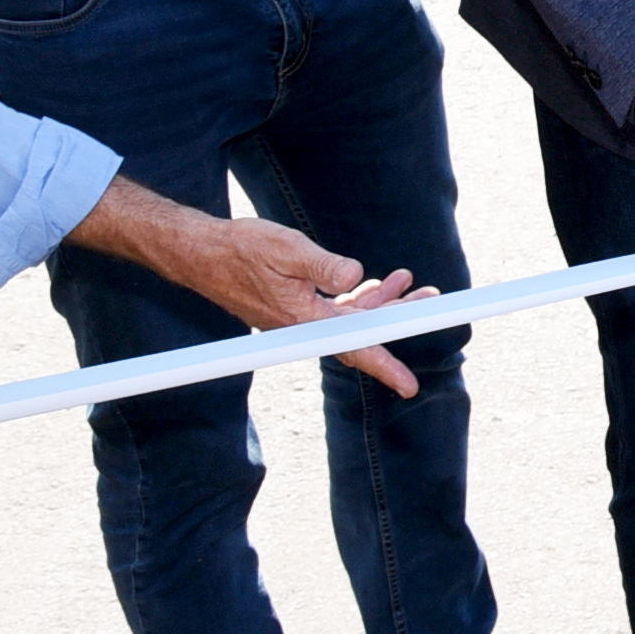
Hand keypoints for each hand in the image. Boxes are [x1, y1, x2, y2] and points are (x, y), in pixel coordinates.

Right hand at [75, 178, 425, 397]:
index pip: (354, 347)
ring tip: (410, 284)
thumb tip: (356, 275)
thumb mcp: (287, 248)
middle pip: (361, 332)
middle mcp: (304, 326)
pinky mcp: (295, 307)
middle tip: (430, 302)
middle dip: (397, 318)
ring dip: (381, 303)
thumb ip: (323, 264)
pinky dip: (357, 298)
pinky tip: (374, 284)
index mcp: (304, 320)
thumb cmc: (242, 249)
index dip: (385, 365)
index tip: (410, 386)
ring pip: (351, 319)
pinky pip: (336, 309)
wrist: (203, 253)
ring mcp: (300, 318)